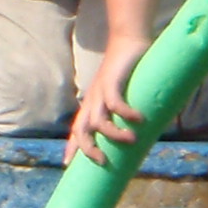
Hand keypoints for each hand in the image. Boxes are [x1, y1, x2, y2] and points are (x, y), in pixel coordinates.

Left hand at [68, 37, 148, 165]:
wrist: (127, 42)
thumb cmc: (127, 71)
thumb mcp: (122, 94)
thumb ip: (125, 112)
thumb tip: (140, 132)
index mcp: (91, 105)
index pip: (76, 130)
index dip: (71, 147)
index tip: (67, 165)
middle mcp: (92, 101)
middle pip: (82, 130)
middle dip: (88, 148)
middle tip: (103, 161)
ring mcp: (100, 92)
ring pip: (99, 121)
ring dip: (114, 133)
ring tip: (132, 139)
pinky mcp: (111, 82)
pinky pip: (114, 102)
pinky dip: (125, 112)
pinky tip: (139, 119)